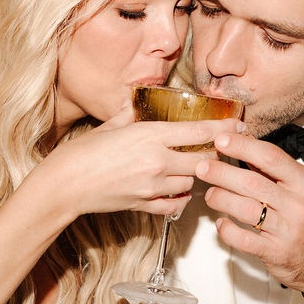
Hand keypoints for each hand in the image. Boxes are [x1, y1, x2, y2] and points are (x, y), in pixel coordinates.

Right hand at [43, 109, 242, 219]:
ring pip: (192, 181)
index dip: (223, 129)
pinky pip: (175, 204)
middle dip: (215, 154)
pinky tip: (177, 190)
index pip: (199, 131)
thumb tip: (140, 99)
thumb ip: (131, 111)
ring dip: (195, 174)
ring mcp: (153, 186)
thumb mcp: (110, 124)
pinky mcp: (145, 205)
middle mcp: (157, 161)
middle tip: (221, 150)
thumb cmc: (82, 152)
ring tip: (192, 167)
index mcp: (150, 135)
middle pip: (204, 159)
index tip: (239, 126)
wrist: (64, 185)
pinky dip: (180, 197)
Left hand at [196, 131, 303, 293]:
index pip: (270, 157)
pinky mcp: (276, 252)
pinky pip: (244, 239)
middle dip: (222, 173)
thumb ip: (275, 171)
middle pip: (252, 183)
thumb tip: (243, 146)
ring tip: (211, 194)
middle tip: (202, 167)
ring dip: (221, 199)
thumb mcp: (302, 189)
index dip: (242, 146)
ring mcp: (286, 230)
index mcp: (303, 182)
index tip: (221, 140)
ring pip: (246, 210)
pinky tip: (221, 223)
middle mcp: (296, 204)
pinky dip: (227, 230)